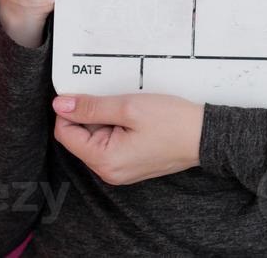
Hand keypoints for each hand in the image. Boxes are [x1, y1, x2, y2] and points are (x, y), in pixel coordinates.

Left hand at [51, 92, 203, 185]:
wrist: (206, 136)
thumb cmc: (172, 123)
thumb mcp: (128, 107)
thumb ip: (91, 107)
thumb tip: (60, 105)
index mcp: (104, 161)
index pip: (65, 133)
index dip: (71, 110)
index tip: (89, 94)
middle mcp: (109, 172)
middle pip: (79, 136)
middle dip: (92, 114)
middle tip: (117, 102)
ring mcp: (119, 170)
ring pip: (95, 137)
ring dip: (106, 119)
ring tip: (129, 110)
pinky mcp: (129, 164)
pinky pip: (110, 142)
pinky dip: (116, 126)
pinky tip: (134, 118)